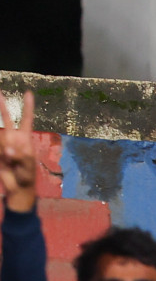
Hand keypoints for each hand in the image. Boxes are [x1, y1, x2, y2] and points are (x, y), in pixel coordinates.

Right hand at [0, 90, 38, 212]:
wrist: (17, 187)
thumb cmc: (28, 175)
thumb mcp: (28, 165)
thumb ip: (20, 156)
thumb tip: (9, 149)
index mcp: (25, 138)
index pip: (27, 119)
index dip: (28, 106)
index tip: (28, 92)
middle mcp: (13, 138)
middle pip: (8, 119)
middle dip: (3, 107)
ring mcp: (3, 144)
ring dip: (3, 147)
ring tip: (11, 160)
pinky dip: (1, 152)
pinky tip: (7, 159)